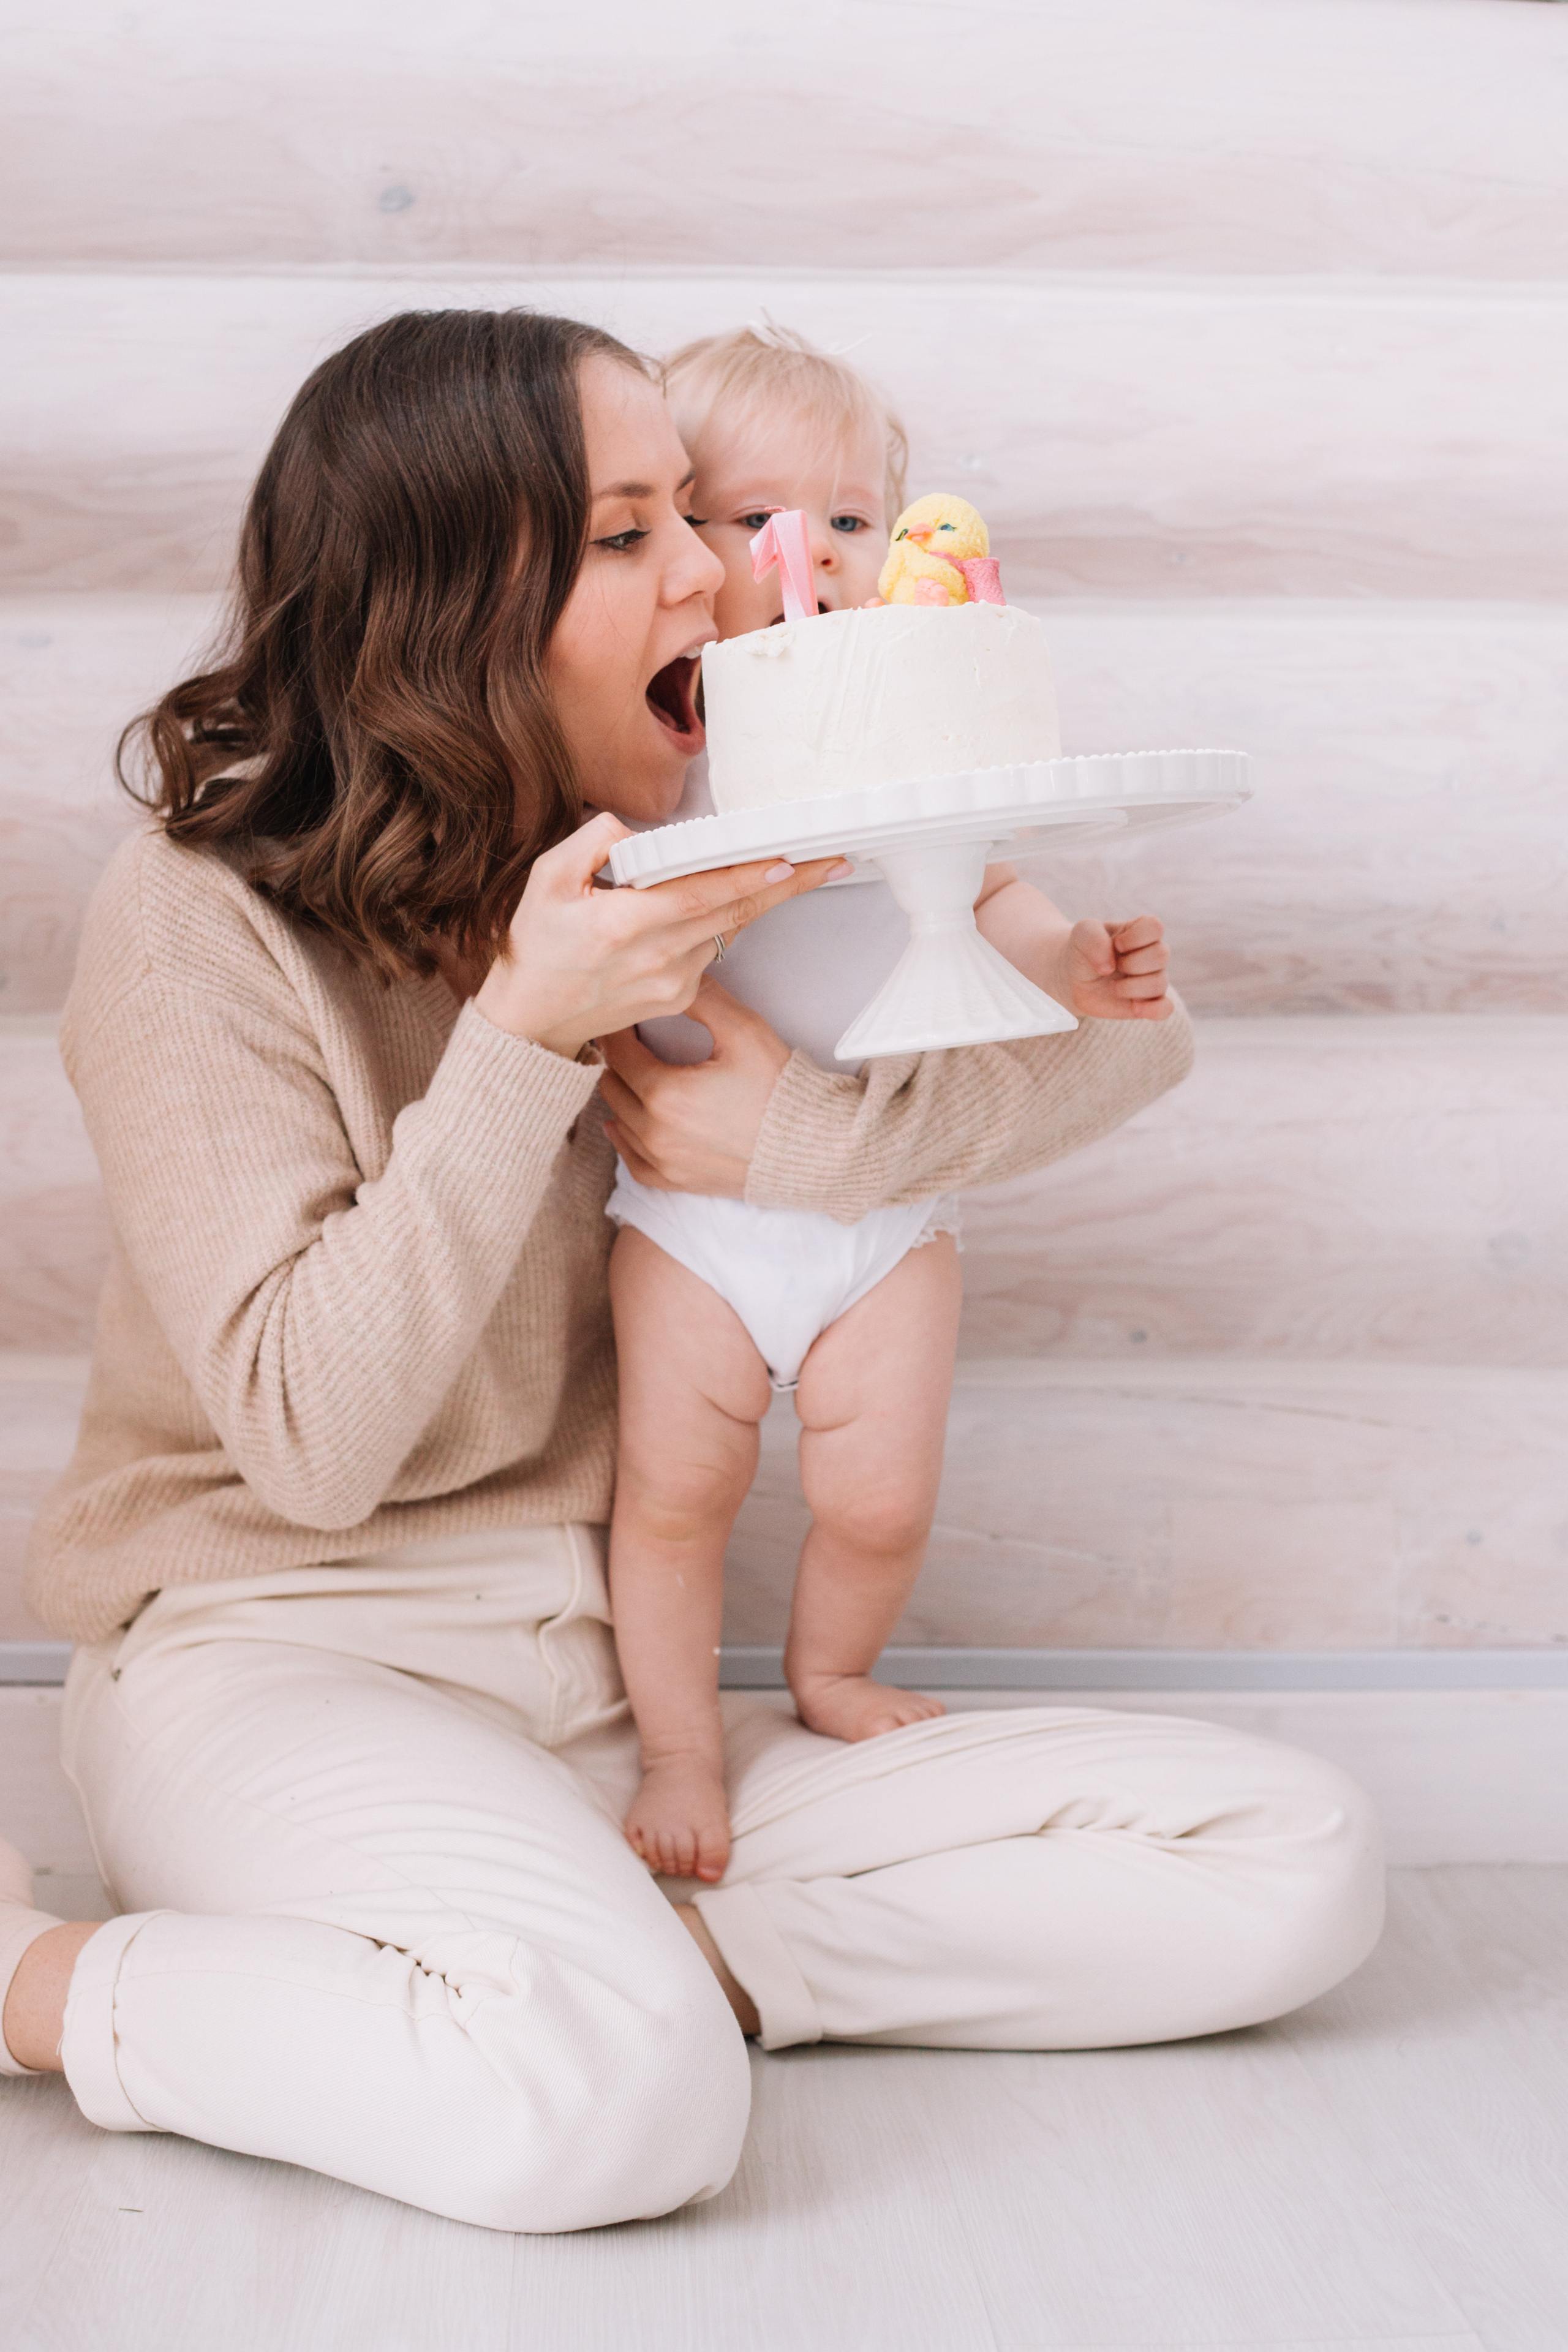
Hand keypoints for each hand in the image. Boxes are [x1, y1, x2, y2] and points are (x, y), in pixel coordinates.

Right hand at [474, 812, 840, 1059]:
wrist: (529, 1023)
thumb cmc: (534, 945)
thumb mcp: (546, 879)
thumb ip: (593, 842)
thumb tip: (639, 831)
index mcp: (623, 924)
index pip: (701, 893)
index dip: (749, 876)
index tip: (788, 860)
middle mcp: (657, 956)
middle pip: (734, 912)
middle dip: (788, 885)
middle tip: (833, 860)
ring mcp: (673, 982)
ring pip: (727, 928)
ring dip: (760, 899)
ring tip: (798, 870)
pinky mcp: (679, 996)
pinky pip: (713, 948)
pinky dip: (723, 920)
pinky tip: (726, 901)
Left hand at [597, 977, 790, 1195]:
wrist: (811, 1147)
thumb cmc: (779, 1089)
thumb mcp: (744, 1031)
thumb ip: (703, 999)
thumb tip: (675, 977)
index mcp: (664, 1092)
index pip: (619, 1053)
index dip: (619, 1030)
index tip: (625, 1017)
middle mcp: (655, 1132)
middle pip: (613, 1086)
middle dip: (618, 1061)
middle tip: (631, 1042)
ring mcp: (664, 1161)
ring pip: (618, 1122)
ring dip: (621, 1096)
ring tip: (632, 1075)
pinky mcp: (677, 1181)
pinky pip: (633, 1163)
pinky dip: (625, 1141)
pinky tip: (622, 1126)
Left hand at [1059, 915, 1171, 1021]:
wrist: (1074, 977)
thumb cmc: (1083, 950)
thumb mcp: (1082, 933)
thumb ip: (1094, 939)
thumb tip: (1109, 966)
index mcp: (1140, 931)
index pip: (1155, 927)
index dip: (1136, 937)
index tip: (1116, 944)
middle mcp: (1152, 954)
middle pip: (1161, 955)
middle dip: (1131, 964)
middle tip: (1110, 968)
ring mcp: (1152, 978)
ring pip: (1160, 983)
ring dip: (1131, 987)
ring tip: (1112, 987)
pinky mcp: (1148, 1002)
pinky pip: (1166, 1008)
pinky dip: (1153, 1010)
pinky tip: (1134, 1008)